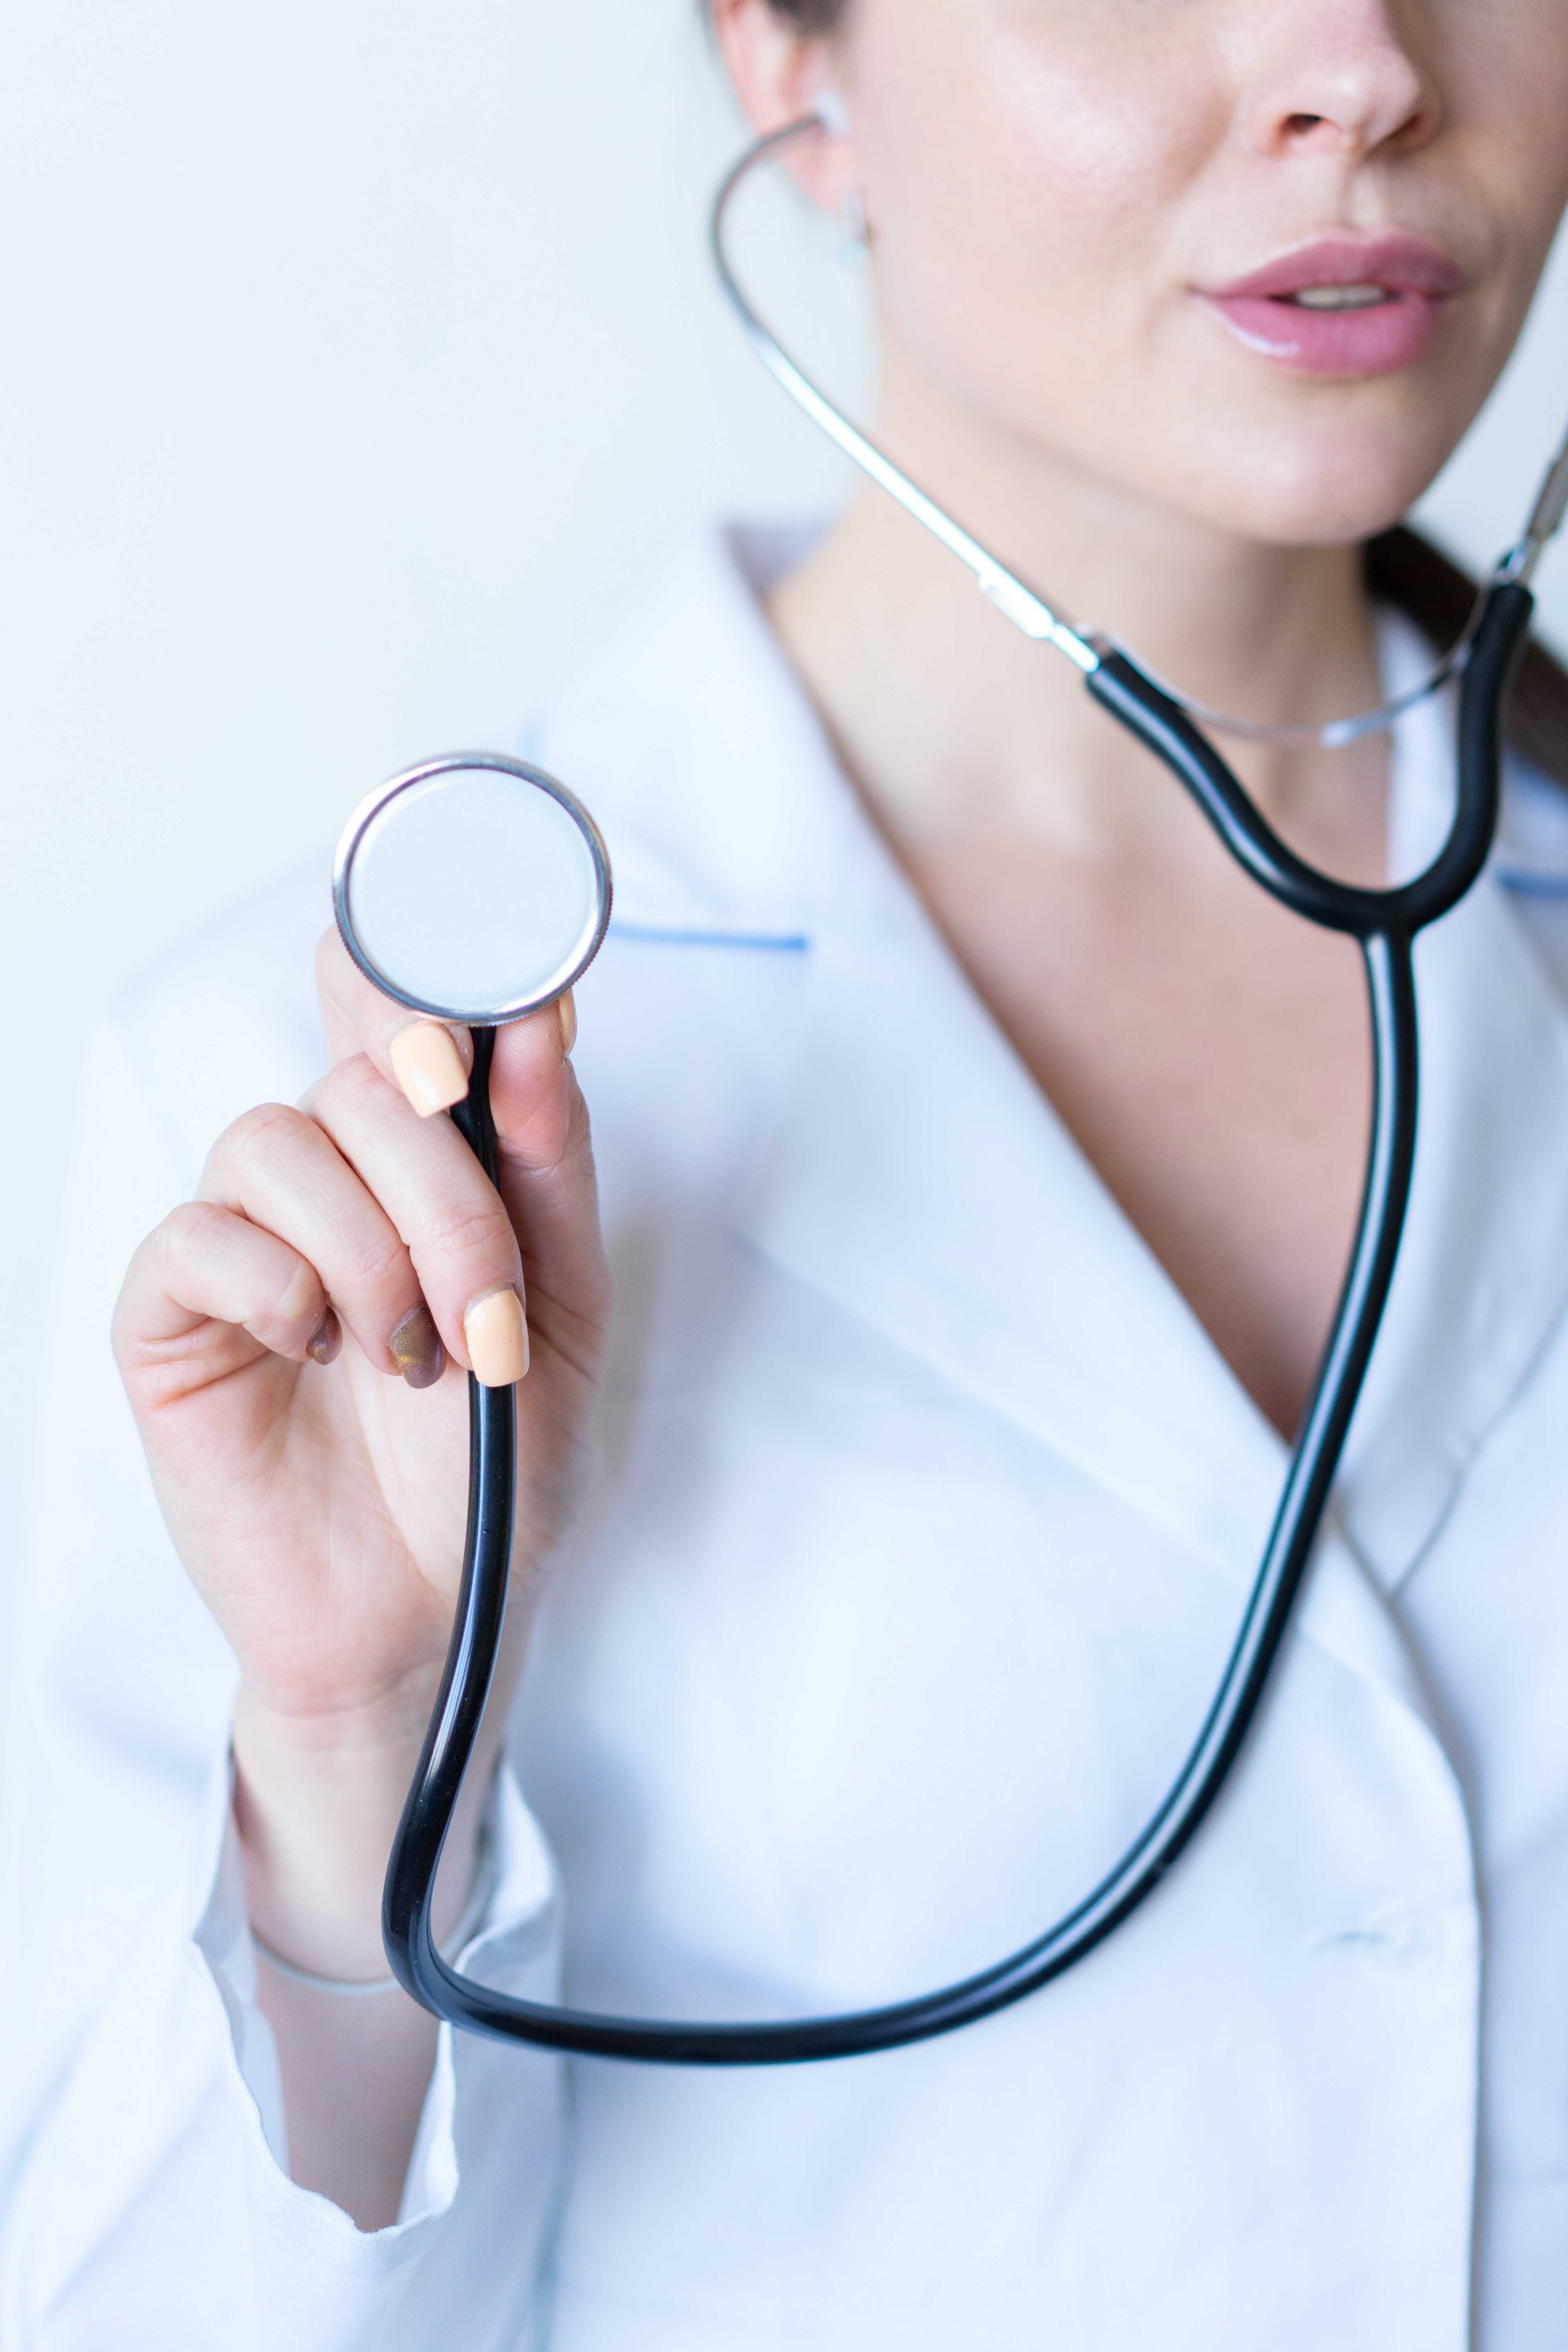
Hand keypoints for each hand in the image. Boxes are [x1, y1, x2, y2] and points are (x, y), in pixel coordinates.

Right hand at [115, 930, 607, 1976]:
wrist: (437, 1610)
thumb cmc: (497, 1461)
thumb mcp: (566, 1306)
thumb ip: (549, 1164)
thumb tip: (538, 1019)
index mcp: (422, 1160)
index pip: (394, 1005)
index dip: (423, 981)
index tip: (481, 1028)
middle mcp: (329, 1177)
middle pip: (359, 1076)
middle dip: (446, 1190)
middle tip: (488, 1316)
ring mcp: (243, 1239)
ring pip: (277, 1140)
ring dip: (372, 1253)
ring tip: (413, 1363)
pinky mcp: (171, 1315)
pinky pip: (199, 1236)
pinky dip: (279, 1286)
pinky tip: (321, 1354)